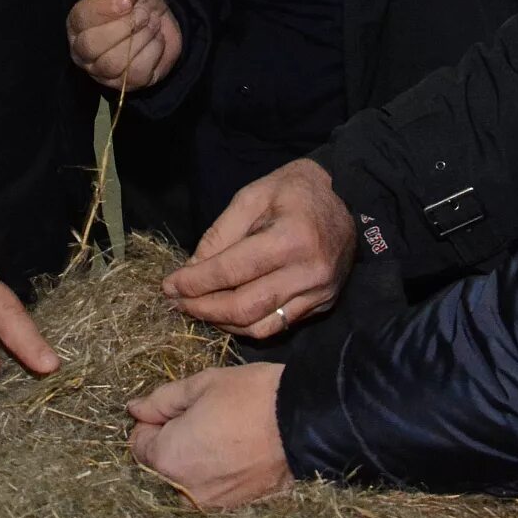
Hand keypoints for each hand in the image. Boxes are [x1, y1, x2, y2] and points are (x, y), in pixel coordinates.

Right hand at [66, 0, 182, 88]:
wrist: (158, 18)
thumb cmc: (135, 0)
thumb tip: (121, 1)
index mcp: (78, 22)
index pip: (81, 19)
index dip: (105, 10)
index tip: (128, 2)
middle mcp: (83, 50)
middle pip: (91, 47)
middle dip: (124, 28)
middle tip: (144, 15)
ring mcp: (101, 71)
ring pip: (113, 63)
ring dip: (141, 39)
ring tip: (152, 25)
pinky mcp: (125, 84)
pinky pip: (136, 74)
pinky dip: (152, 53)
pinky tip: (156, 41)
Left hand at [128, 364, 291, 508]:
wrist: (303, 420)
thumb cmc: (249, 397)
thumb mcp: (199, 385)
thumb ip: (160, 401)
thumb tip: (135, 409)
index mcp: (168, 458)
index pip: (139, 444)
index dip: (152, 422)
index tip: (174, 407)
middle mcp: (185, 489)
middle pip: (161, 464)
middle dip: (171, 440)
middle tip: (199, 415)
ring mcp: (212, 502)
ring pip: (186, 478)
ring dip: (192, 457)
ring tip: (219, 431)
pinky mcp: (236, 506)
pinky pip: (210, 488)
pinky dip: (213, 471)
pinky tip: (232, 449)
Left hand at [162, 159, 357, 336]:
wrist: (348, 200)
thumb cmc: (295, 191)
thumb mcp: (253, 196)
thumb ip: (221, 234)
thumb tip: (191, 270)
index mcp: (291, 238)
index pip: (233, 271)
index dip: (196, 282)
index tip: (169, 286)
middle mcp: (308, 273)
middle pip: (245, 307)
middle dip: (204, 309)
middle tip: (177, 303)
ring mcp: (318, 294)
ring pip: (260, 326)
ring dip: (222, 323)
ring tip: (198, 310)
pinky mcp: (322, 305)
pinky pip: (278, 326)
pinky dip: (247, 325)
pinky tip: (227, 314)